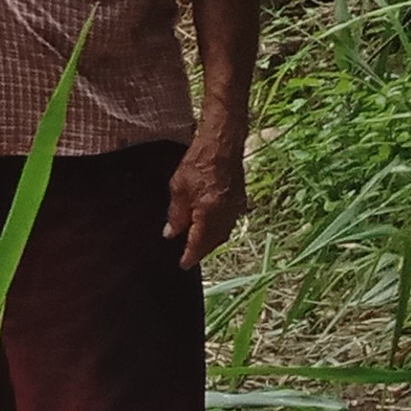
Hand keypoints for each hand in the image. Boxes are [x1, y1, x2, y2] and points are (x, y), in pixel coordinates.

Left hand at [163, 137, 247, 267]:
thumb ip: (176, 215)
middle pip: (213, 242)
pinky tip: (210, 226)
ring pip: (222, 234)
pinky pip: (228, 222)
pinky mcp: (240, 201)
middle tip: (188, 256)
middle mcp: (226, 216)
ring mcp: (236, 209)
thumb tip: (171, 234)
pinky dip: (218, 229)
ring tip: (197, 244)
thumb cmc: (197, 163)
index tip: (182, 265)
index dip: (190, 256)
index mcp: (209, 214)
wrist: (223, 145)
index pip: (199, 243)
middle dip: (201, 251)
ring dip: (210, 241)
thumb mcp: (178, 188)